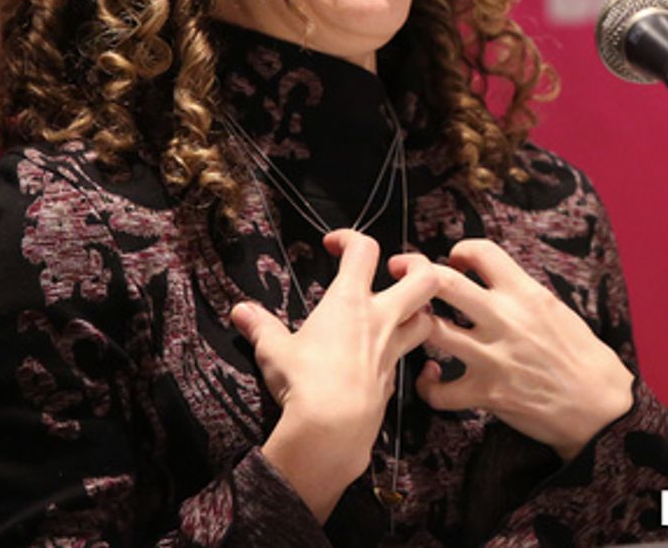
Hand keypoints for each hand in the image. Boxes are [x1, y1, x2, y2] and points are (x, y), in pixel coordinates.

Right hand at [231, 229, 438, 521]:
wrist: (332, 429)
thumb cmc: (304, 381)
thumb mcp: (274, 351)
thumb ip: (261, 327)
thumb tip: (240, 311)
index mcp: (349, 302)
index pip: (364, 250)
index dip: (351, 238)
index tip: (334, 244)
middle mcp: (380, 320)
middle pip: (426, 279)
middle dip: (418, 266)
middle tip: (397, 270)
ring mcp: (392, 350)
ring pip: (427, 320)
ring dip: (420, 311)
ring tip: (400, 312)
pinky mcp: (395, 379)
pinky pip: (409, 357)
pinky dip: (402, 352)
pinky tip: (383, 358)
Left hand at [390, 238, 633, 460]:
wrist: (598, 404)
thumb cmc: (582, 355)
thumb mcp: (555, 309)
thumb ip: (520, 294)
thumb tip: (489, 282)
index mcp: (526, 293)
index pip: (481, 251)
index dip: (460, 250)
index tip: (454, 259)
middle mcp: (505, 319)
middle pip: (442, 282)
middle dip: (413, 269)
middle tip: (402, 268)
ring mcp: (491, 357)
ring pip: (431, 330)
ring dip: (415, 324)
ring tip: (413, 324)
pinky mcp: (485, 394)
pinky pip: (437, 390)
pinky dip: (427, 384)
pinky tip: (431, 376)